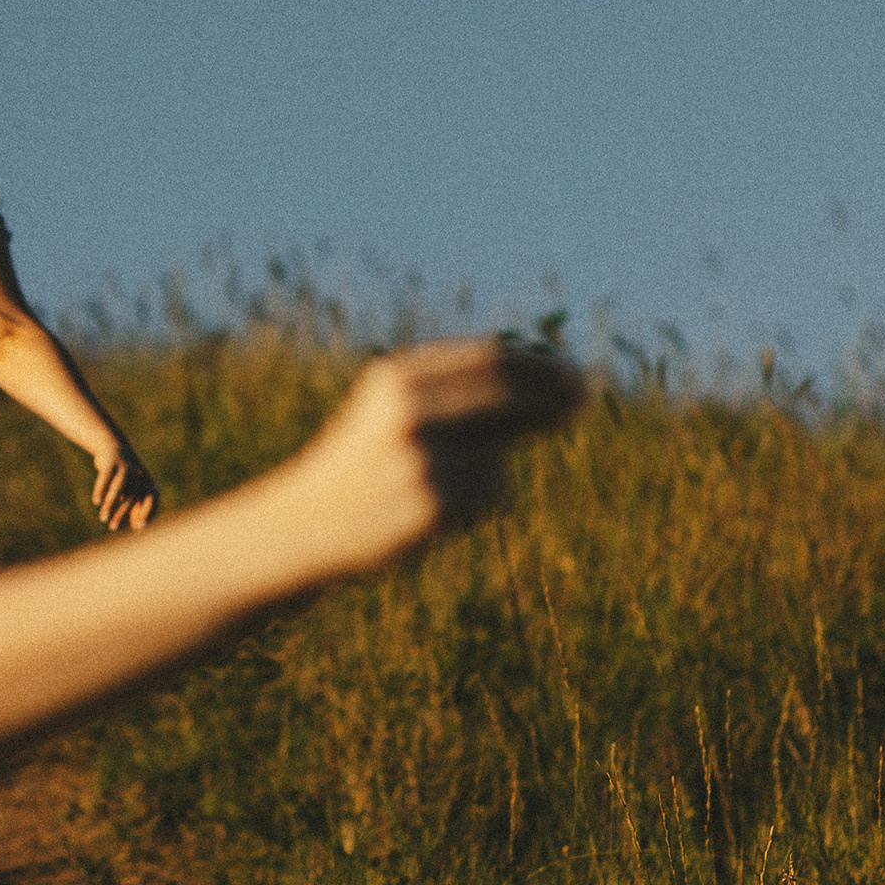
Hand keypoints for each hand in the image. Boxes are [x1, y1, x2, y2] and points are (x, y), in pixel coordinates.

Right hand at [91, 439, 158, 533]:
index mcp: (147, 481)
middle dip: (122, 514)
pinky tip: (96, 502)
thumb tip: (138, 527)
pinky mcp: (111, 463)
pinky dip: (101, 490)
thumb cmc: (125, 474)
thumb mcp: (134, 488)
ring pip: (117, 489)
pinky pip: (105, 478)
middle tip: (113, 528)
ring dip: (110, 505)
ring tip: (103, 519)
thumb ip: (138, 506)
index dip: (148, 512)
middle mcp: (138, 474)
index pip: (153, 498)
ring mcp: (125, 468)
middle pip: (132, 498)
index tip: (139, 527)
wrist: (114, 445)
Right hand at [288, 340, 581, 573]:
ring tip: (435, 490)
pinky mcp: (432, 502)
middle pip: (507, 393)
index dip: (539, 366)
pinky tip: (430, 514)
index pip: (490, 359)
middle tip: (580, 403)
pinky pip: (489, 495)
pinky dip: (475, 505)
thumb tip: (546, 385)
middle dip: (550, 397)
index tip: (572, 377)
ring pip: (500, 457)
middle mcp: (409, 410)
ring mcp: (421, 456)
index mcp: (398, 379)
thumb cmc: (363, 466)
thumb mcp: (396, 412)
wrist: (304, 525)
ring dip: (490, 472)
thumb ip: (457, 394)